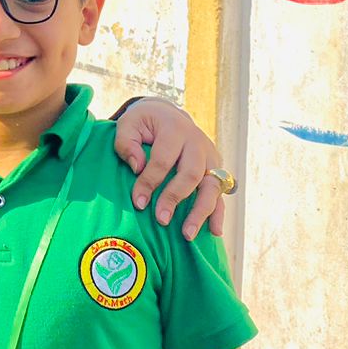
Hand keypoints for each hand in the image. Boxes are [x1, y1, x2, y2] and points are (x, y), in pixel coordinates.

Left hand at [115, 97, 226, 240]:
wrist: (169, 115)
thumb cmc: (145, 123)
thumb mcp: (130, 123)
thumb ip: (127, 142)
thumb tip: (137, 166)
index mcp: (175, 129)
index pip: (163, 159)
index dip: (150, 182)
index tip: (138, 203)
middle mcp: (197, 142)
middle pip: (190, 174)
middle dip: (175, 198)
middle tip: (161, 220)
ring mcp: (210, 156)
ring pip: (211, 186)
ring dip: (200, 211)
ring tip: (187, 234)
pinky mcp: (216, 169)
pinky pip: (220, 193)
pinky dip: (218, 213)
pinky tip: (215, 231)